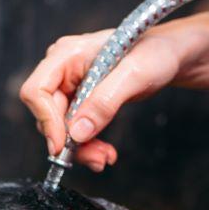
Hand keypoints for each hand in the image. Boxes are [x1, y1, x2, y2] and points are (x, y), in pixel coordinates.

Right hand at [19, 26, 194, 170]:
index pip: (37, 91)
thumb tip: (77, 133)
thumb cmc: (156, 52)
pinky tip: (104, 152)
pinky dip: (88, 145)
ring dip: (80, 149)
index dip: (46, 121)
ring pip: (60, 127)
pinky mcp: (81, 101)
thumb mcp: (134, 75)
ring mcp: (71, 86)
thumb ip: (104, 102)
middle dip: (69, 141)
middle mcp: (63, 70)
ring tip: (105, 157)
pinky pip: (74, 129)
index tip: (63, 146)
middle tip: (96, 158)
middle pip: (47, 114)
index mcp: (66, 54)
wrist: (171, 55)